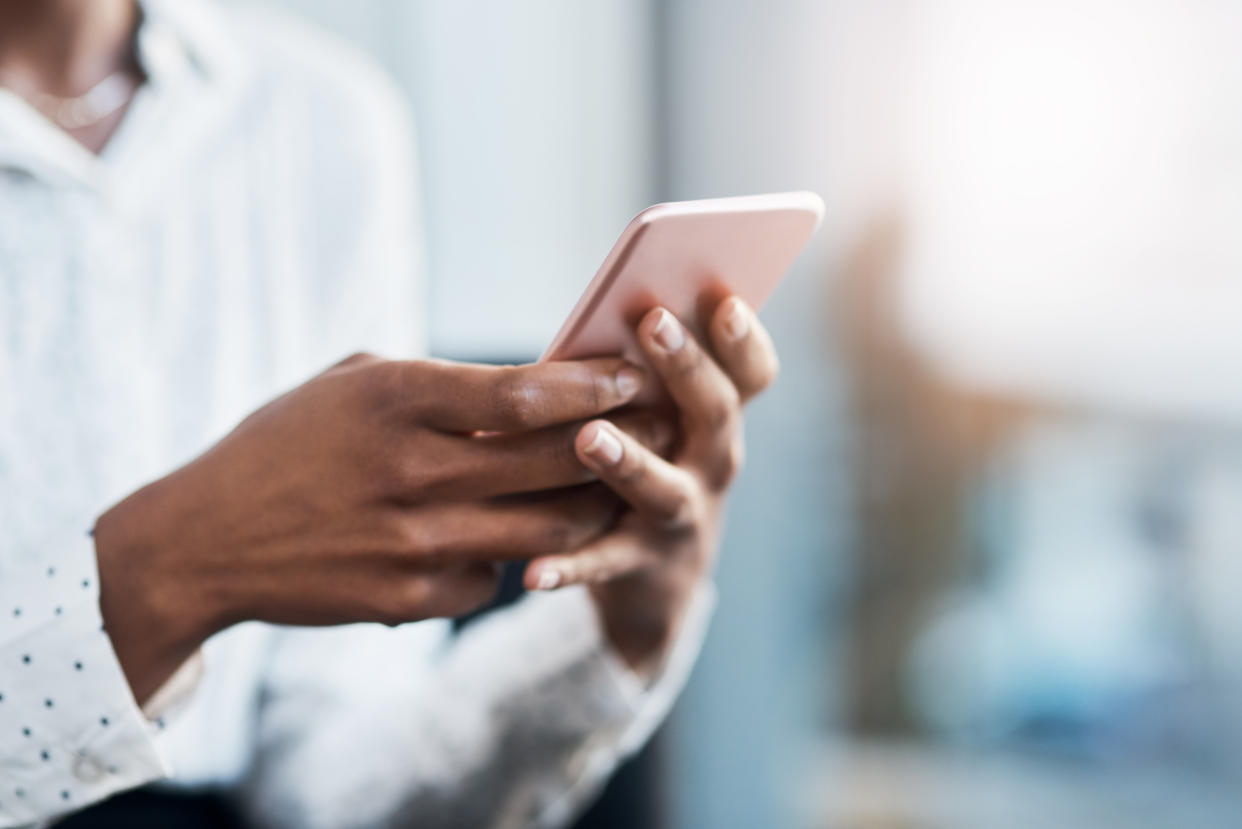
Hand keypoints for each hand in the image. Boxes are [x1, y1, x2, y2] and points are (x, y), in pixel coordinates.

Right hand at [95, 353, 651, 701]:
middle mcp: (412, 471)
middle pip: (555, 461)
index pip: (525, 392)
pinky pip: (496, 580)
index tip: (633, 377)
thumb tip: (537, 385)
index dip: (593, 384)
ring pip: (547, 530)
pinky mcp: (410, 600)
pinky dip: (515, 560)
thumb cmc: (287, 444)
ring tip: (617, 486)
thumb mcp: (352, 383)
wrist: (209, 539)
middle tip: (659, 428)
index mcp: (395, 399)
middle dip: (622, 442)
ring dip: (592, 507)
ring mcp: (414, 543)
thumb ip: (440, 382)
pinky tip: (514, 539)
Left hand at [523, 297, 778, 677]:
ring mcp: (681, 517)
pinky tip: (534, 571)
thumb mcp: (659, 418)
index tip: (726, 300)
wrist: (655, 582)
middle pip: (715, 414)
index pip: (752, 375)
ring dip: (629, 461)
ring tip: (589, 436)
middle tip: (655, 323)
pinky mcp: (638, 565)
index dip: (744, 339)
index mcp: (715, 418)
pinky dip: (570, 567)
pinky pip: (603, 563)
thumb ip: (641, 373)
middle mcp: (712, 464)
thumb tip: (603, 306)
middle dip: (688, 368)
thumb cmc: (645, 464)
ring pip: (664, 489)